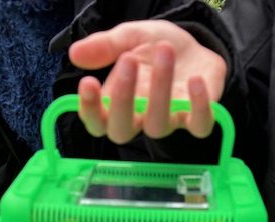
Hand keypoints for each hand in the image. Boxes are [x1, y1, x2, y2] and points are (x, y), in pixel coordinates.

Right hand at [69, 20, 227, 143]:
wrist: (194, 46)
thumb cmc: (155, 48)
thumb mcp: (129, 37)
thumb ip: (105, 46)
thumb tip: (75, 53)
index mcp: (117, 105)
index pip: (96, 122)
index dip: (90, 110)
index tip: (88, 82)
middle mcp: (140, 120)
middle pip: (122, 131)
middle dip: (122, 99)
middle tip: (127, 60)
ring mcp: (168, 122)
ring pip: (158, 125)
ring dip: (160, 89)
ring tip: (164, 50)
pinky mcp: (196, 119)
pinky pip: (198, 126)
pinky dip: (199, 106)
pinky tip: (195, 80)